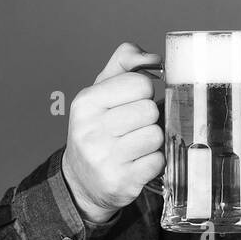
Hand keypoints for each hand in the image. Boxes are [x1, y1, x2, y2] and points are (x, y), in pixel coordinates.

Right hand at [61, 42, 164, 224]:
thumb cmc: (99, 129)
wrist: (82, 180)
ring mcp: (104, 159)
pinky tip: (137, 163)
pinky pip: (158, 161)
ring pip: (156, 135)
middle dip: (148, 118)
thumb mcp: (102, 91)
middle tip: (134, 127)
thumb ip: (125, 63)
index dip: (144, 92)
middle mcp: (90, 130)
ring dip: (153, 141)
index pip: (139, 83)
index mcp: (86, 102)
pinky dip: (154, 162)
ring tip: (135, 145)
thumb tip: (153, 57)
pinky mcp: (121, 182)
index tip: (132, 102)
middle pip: (149, 110)